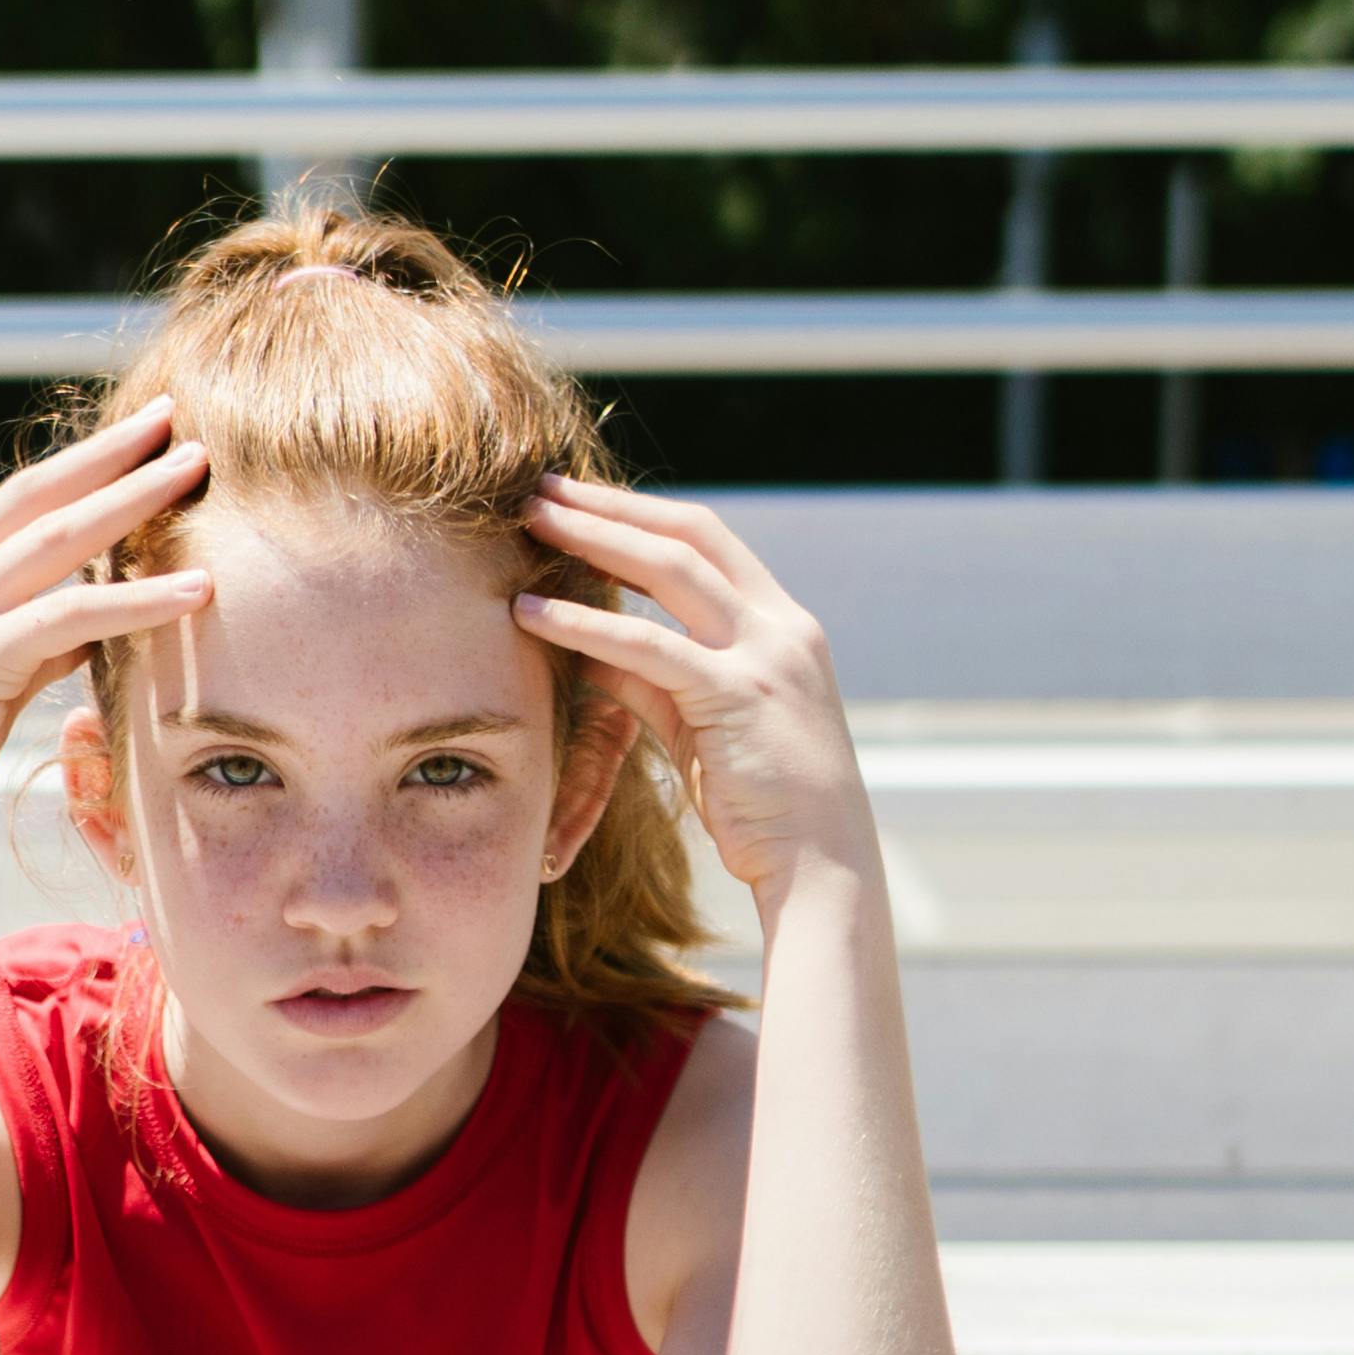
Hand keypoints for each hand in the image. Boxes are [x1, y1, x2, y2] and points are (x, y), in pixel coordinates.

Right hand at [0, 401, 212, 861]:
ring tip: (197, 472)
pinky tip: (196, 590)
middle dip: (110, 453)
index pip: (15, 501)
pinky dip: (137, 600)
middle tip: (175, 417)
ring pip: (59, 540)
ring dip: (133, 501)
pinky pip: (70, 618)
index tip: (135, 435)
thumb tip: (82, 630)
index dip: (78, 464)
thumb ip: (25, 647)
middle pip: (38, 496)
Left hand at [515, 480, 877, 905]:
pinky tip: (533, 615)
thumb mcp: (709, 735)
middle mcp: (781, 626)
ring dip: (594, 539)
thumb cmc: (768, 811)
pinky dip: (586, 624)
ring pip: (669, 571)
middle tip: (544, 487)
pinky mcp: (736, 697)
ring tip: (530, 523)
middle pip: (688, 536)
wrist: (823, 867)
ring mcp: (764, 656)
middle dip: (612, 506)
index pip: (710, 542)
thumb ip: (659, 689)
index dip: (643, 514)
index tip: (583, 499)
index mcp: (783, 626)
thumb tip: (596, 659)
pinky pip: (648, 647)